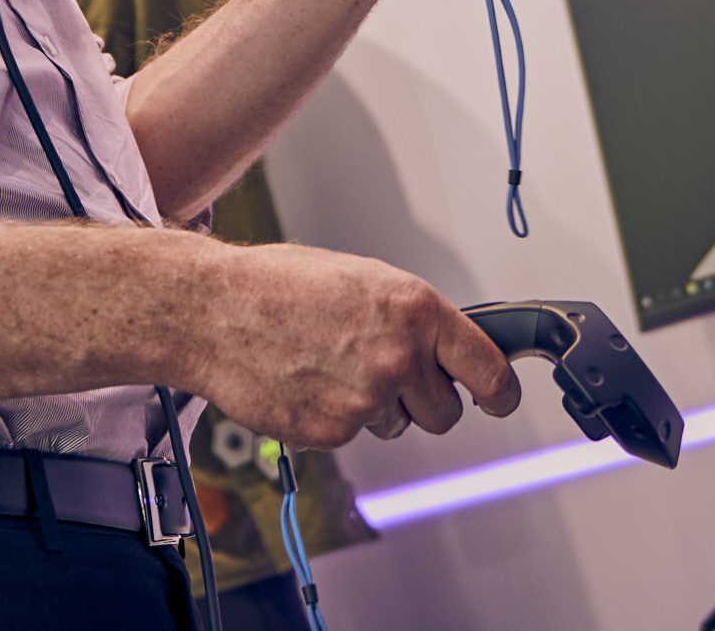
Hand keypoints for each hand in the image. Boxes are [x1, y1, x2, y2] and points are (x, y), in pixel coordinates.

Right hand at [174, 242, 521, 449]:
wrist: (213, 310)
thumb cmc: (280, 285)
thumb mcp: (363, 279)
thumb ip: (411, 317)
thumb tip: (445, 348)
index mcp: (414, 308)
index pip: (487, 368)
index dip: (501, 392)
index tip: (501, 399)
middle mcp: (398, 357)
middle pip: (444, 411)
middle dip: (423, 399)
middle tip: (385, 373)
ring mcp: (365, 400)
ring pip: (397, 425)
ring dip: (376, 407)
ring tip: (330, 366)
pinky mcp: (331, 432)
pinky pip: (352, 436)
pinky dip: (334, 417)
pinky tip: (307, 382)